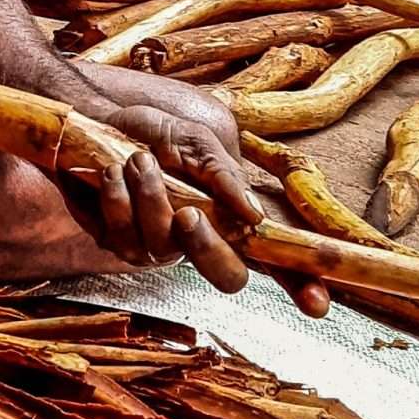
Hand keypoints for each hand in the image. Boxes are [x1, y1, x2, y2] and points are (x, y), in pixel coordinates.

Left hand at [72, 64, 329, 316]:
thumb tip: (255, 215)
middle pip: (226, 277)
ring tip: (139, 161)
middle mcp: (200, 241)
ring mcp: (159, 247)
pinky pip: (122, 237)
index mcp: (230, 218)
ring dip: (151, 200)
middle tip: (189, 214)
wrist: (100, 113)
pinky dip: (118, 201)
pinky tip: (113, 173)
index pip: (277, 259)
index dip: (301, 284)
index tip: (319, 304)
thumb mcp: (198, 139)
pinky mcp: (118, 240)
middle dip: (207, 248)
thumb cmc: (156, 129)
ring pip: (165, 250)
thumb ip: (225, 175)